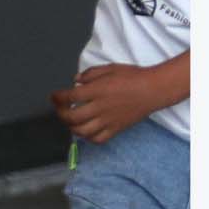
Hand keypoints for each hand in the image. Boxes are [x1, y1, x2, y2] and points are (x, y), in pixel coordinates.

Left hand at [51, 63, 175, 144]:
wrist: (154, 89)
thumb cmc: (133, 76)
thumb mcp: (111, 68)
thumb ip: (91, 74)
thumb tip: (76, 80)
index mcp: (98, 91)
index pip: (69, 97)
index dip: (57, 97)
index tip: (54, 96)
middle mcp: (100, 107)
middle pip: (71, 117)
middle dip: (61, 113)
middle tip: (61, 108)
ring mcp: (108, 120)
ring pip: (81, 131)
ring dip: (72, 127)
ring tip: (72, 120)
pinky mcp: (116, 128)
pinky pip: (97, 139)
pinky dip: (88, 137)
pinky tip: (88, 130)